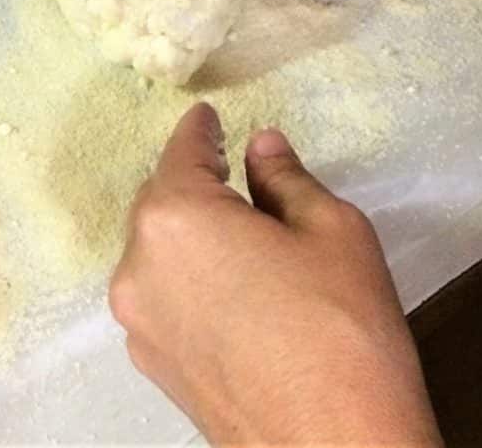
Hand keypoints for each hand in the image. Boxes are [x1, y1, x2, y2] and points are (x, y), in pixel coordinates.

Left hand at [111, 104, 442, 445]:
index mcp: (176, 219)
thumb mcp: (332, 232)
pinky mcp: (150, 364)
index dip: (199, 130)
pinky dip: (184, 278)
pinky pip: (160, 297)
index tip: (207, 117)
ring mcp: (138, 321)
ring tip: (237, 235)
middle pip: (159, 202)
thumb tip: (262, 145)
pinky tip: (227, 288)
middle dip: (193, 182)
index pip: (182, 153)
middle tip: (233, 173)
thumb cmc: (343, 331)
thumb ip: (285, 178)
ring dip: (187, 233)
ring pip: (155, 252)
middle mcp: (138, 265)